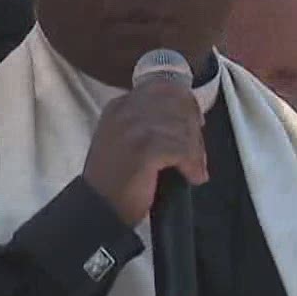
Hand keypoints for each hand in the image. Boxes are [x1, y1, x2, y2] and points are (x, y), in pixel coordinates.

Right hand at [80, 77, 208, 226]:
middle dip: (194, 129)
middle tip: (197, 155)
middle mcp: (125, 111)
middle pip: (177, 105)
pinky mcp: (143, 149)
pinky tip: (192, 177)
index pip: (164, 88)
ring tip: (195, 169)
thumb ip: (150, 122)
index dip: (187, 104)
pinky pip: (181, 149)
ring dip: (195, 151)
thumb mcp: (126, 139)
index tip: (198, 124)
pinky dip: (192, 164)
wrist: (98, 207)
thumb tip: (190, 117)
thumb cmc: (116, 179)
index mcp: (120, 105)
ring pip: (182, 127)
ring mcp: (133, 128)